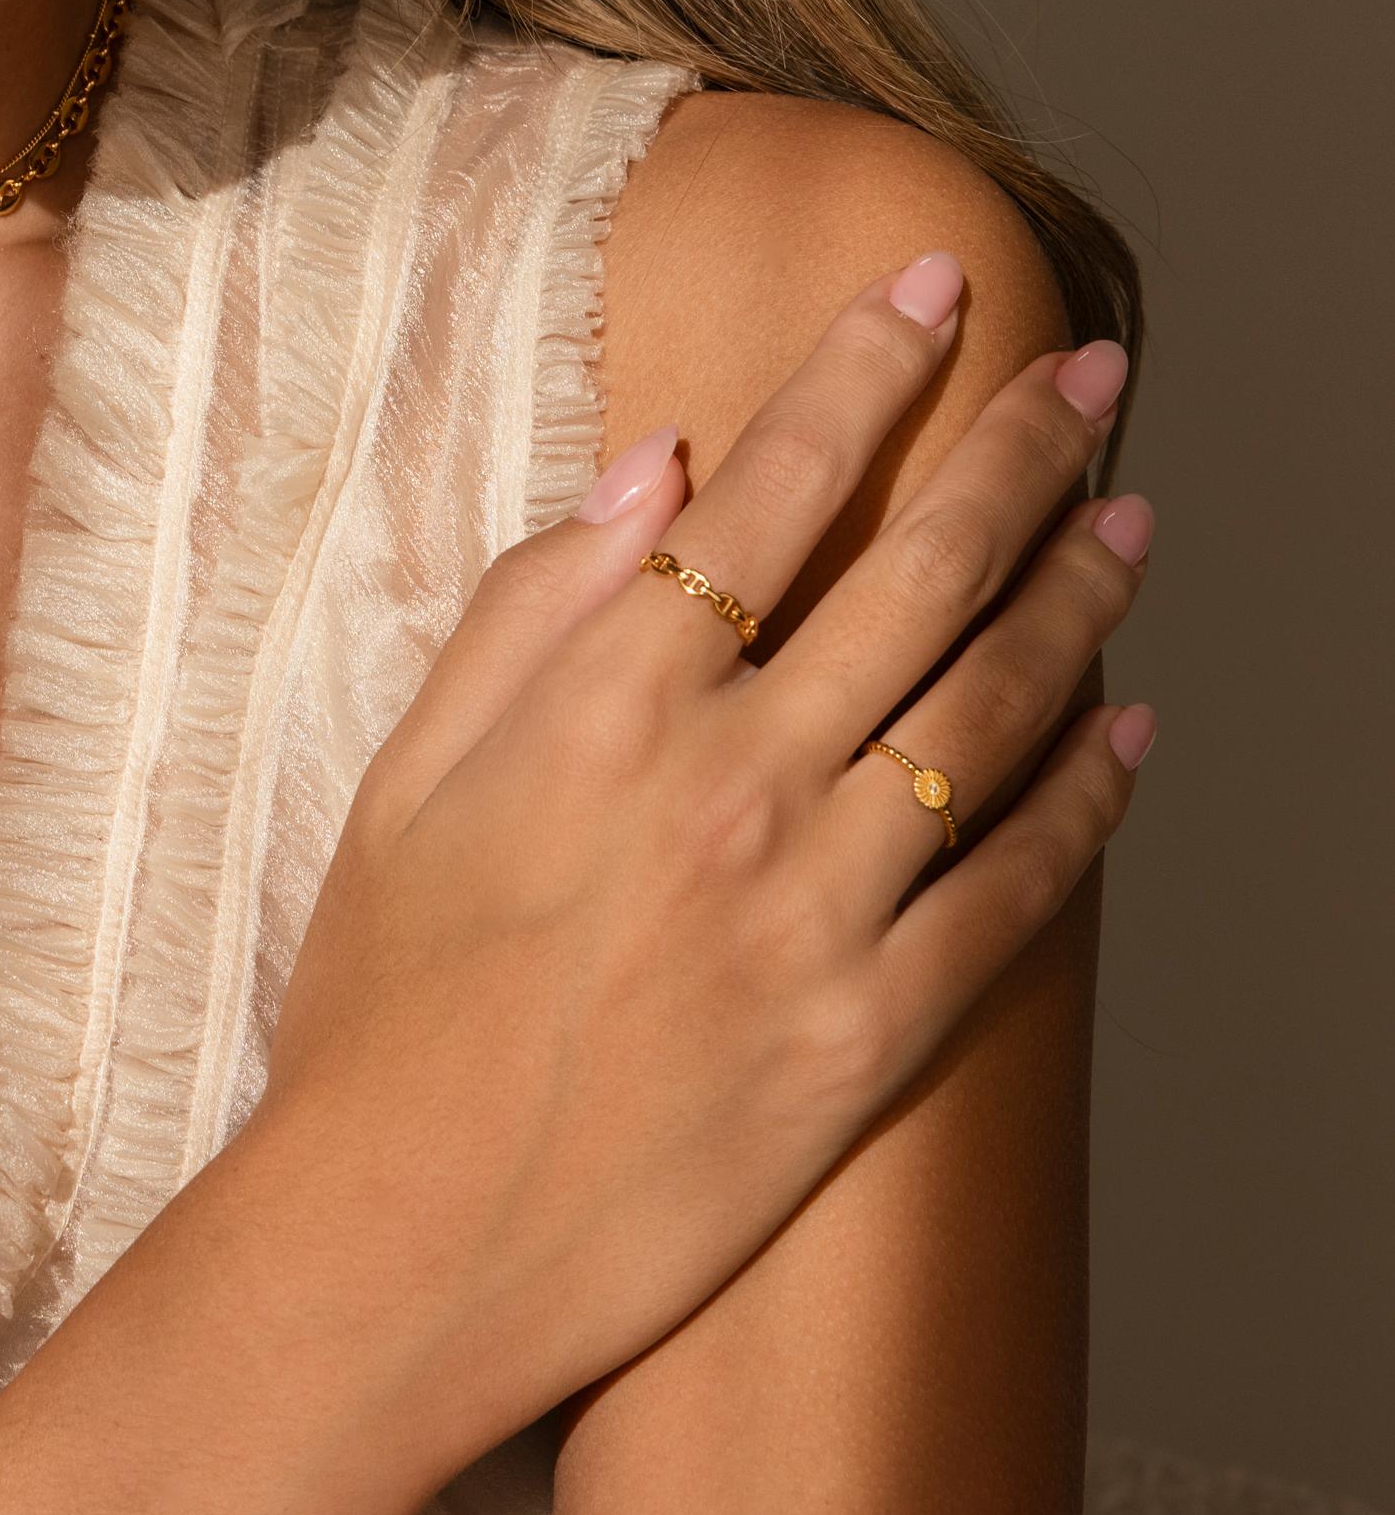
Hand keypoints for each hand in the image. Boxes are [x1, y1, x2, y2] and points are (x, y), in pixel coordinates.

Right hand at [256, 251, 1150, 1441]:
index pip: (774, 487)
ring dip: (1077, 600)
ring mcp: (816, 910)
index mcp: (609, 698)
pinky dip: (1086, 807)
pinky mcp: (869, 1035)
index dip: (862, 368)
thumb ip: (531, 608)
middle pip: (919, 573)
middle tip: (1094, 374)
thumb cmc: (381, 995)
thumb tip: (656, 471)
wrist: (407, 1231)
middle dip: (1018, 451)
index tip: (929, 283)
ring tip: (1133, 523)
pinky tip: (1128, 736)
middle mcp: (733, 780)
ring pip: (990, 714)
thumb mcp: (404, 772)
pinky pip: (1014, 897)